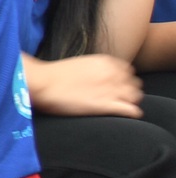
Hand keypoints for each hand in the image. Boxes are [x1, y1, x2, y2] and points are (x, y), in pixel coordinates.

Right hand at [25, 53, 140, 117]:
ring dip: (130, 102)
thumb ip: (95, 69)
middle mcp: (113, 74)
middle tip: (118, 98)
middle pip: (134, 84)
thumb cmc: (53, 75)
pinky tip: (124, 115)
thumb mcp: (79, 64)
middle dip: (128, 91)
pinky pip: (132, 110)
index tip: (115, 86)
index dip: (123, 80)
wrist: (41, 83)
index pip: (128, 71)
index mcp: (106, 62)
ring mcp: (111, 90)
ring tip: (120, 107)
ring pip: (136, 97)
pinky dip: (131, 113)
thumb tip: (97, 77)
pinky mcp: (106, 105)